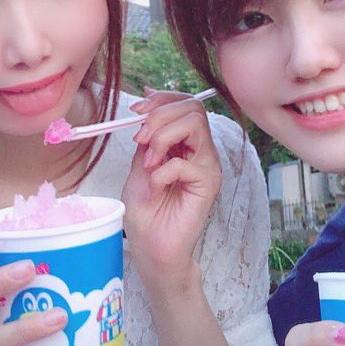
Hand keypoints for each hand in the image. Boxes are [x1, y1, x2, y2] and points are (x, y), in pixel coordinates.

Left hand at [121, 89, 221, 289]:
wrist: (150, 246)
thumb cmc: (146, 210)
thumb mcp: (140, 163)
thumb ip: (148, 135)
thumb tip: (147, 99)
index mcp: (187, 143)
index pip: (186, 104)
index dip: (162, 100)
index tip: (136, 111)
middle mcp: (202, 151)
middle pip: (193, 108)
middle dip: (160, 116)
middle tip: (140, 140)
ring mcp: (208, 167)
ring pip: (194, 125)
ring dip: (162, 137)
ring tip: (148, 163)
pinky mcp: (208, 185)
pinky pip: (185, 163)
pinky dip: (161, 171)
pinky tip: (154, 187)